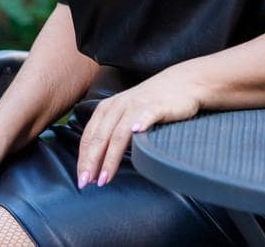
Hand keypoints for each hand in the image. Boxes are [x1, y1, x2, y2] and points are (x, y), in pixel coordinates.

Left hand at [76, 68, 201, 188]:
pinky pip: (145, 116)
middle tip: (85, 183)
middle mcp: (118, 105)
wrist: (183, 83)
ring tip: (104, 177)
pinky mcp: (156, 106)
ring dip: (110, 157)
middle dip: (90, 162)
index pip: (89, 137)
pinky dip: (140, 124)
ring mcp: (136, 105)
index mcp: (107, 108)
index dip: (83, 159)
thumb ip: (112, 133)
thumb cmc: (153, 104)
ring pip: (118, 133)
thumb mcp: (126, 115)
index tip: (81, 180)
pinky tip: (136, 133)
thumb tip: (98, 162)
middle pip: (100, 137)